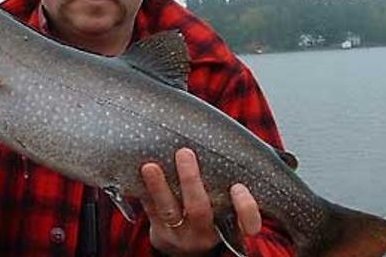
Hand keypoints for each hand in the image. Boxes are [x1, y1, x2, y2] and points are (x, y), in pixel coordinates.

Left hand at [140, 148, 261, 255]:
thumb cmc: (212, 217)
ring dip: (158, 186)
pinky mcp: (159, 233)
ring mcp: (180, 234)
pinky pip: (149, 211)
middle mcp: (205, 233)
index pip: (246, 223)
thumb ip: (227, 185)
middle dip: (190, 180)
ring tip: (150, 166)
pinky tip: (138, 172)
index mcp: (230, 226)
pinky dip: (144, 191)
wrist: (187, 251)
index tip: (239, 187)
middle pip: (199, 209)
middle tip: (184, 152)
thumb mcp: (227, 210)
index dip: (245, 207)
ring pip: (168, 211)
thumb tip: (222, 140)